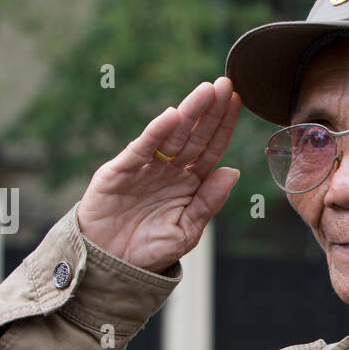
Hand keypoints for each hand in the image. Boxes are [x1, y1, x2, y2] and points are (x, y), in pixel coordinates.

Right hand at [78, 76, 241, 273]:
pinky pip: (142, 148)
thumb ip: (208, 203)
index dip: (224, 126)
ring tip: (206, 91)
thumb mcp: (187, 231)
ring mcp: (146, 167)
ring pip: (172, 135)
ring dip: (189, 113)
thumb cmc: (149, 250)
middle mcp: (170, 170)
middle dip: (210, 110)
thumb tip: (234, 171)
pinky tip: (172, 116)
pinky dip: (156, 133)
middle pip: (195, 135)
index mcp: (190, 183)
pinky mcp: (121, 170)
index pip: (211, 149)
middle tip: (225, 84)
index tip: (237, 101)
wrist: (110, 265)